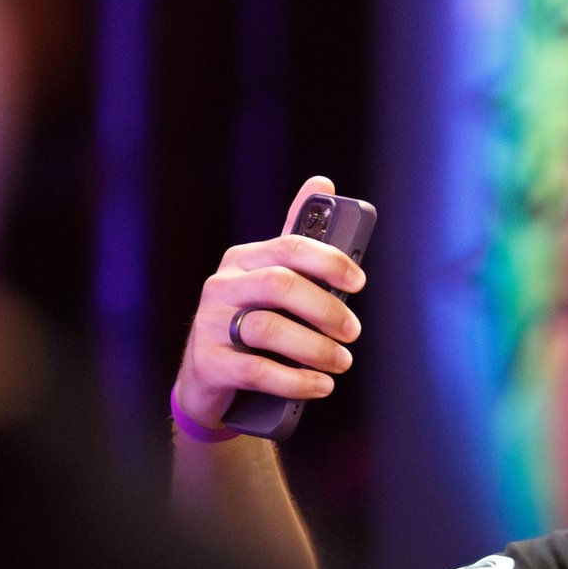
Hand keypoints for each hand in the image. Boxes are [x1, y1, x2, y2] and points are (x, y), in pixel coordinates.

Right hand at [170, 174, 366, 434]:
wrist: (209, 381)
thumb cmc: (252, 325)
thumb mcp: (272, 283)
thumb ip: (298, 242)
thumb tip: (323, 182)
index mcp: (244, 260)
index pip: (289, 248)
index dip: (329, 262)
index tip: (358, 281)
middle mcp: (223, 286)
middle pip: (281, 285)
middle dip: (326, 308)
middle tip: (353, 332)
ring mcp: (211, 324)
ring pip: (268, 328)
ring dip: (315, 349)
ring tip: (341, 363)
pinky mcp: (209, 363)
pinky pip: (258, 370)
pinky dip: (296, 381)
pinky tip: (321, 386)